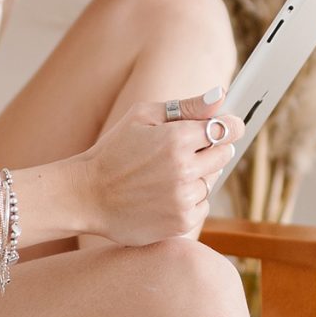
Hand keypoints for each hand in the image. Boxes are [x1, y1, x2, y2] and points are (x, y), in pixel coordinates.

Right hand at [80, 88, 242, 245]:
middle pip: (225, 155)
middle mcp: (184, 169)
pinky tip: (164, 194)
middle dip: (211, 150)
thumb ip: (186, 107)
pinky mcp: (181, 222)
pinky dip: (189, 200)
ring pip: (212, 182)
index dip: (229, 126)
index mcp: (176, 138)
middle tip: (184, 151)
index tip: (227, 127)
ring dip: (197, 177)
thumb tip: (220, 94)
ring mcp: (183, 198)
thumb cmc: (114, 150)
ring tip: (165, 176)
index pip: (226, 129)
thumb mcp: (142, 117)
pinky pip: (202, 206)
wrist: (86, 195)